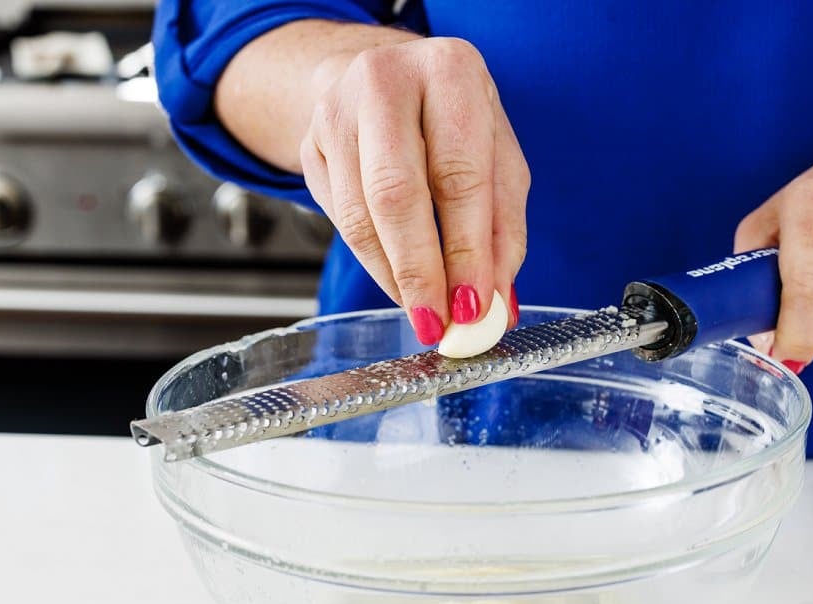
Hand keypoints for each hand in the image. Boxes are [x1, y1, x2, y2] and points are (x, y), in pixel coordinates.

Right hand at [299, 37, 529, 343]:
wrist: (385, 78)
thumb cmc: (452, 120)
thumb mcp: (497, 155)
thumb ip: (504, 226)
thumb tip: (497, 302)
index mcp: (448, 71)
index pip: (458, 174)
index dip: (466, 248)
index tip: (474, 305)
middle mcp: (384, 81)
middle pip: (396, 195)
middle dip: (420, 271)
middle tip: (439, 322)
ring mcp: (336, 113)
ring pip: (360, 217)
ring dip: (394, 277)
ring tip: (424, 312)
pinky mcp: (308, 147)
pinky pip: (340, 221)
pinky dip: (374, 262)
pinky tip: (399, 280)